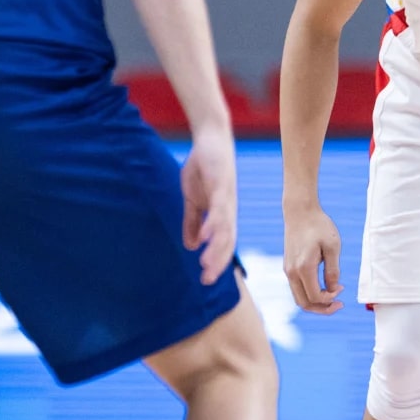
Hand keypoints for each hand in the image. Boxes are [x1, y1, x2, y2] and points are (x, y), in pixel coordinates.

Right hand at [179, 137, 237, 284]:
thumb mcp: (193, 198)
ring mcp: (227, 198)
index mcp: (222, 214)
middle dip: (218, 262)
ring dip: (215, 248)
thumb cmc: (203, 167)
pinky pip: (218, 208)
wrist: (211, 138)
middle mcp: (229, 209)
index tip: (206, 280)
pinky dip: (212, 223)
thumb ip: (193, 221)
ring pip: (225, 229)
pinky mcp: (221, 184)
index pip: (223, 244)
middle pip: (227, 241)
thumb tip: (191, 245)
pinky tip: (206, 236)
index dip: (216, 262)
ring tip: (205, 264)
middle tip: (207, 280)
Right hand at [282, 202, 344, 314]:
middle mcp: (292, 272)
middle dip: (322, 309)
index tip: (342, 289)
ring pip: (299, 298)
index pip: (315, 297)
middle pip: (304, 304)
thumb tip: (333, 290)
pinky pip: (297, 288)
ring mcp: (288, 270)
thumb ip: (333, 271)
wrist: (299, 211)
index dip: (330, 299)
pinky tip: (322, 286)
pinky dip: (309, 293)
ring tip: (332, 298)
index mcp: (304, 268)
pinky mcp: (288, 267)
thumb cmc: (319, 226)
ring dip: (315, 303)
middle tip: (338, 305)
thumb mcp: (332, 247)